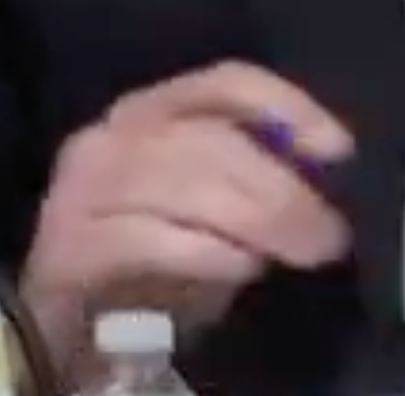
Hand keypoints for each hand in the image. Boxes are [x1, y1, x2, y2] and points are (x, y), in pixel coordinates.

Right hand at [22, 61, 352, 373]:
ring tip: (292, 256)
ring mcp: (79, 190)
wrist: (78, 323)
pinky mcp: (68, 245)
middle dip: (280, 190)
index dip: (285, 107)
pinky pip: (151, 239)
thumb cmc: (159, 259)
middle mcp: (106, 138)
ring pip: (180, 183)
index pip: (222, 83)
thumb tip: (321, 176)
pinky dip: (207, 254)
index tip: (336, 151)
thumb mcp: (213, 209)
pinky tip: (237, 268)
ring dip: (253, 223)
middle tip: (327, 238)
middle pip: (208, 140)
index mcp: (146, 114)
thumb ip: (251, 180)